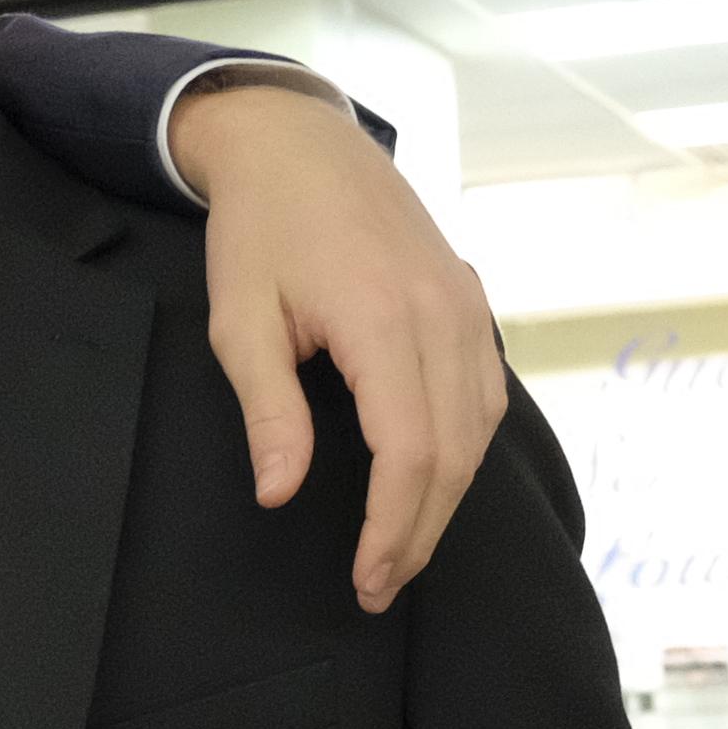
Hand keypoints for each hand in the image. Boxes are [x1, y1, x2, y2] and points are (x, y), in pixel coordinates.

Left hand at [170, 76, 501, 608]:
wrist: (299, 143)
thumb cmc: (260, 229)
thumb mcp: (240, 320)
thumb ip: (268, 410)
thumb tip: (281, 493)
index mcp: (384, 319)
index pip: (410, 452)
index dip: (394, 527)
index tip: (367, 579)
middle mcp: (443, 314)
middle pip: (455, 452)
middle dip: (421, 530)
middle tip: (381, 585)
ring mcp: (466, 305)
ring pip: (480, 427)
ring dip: (448, 496)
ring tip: (405, 547)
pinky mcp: (471, 299)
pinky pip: (487, 391)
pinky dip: (468, 446)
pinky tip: (436, 477)